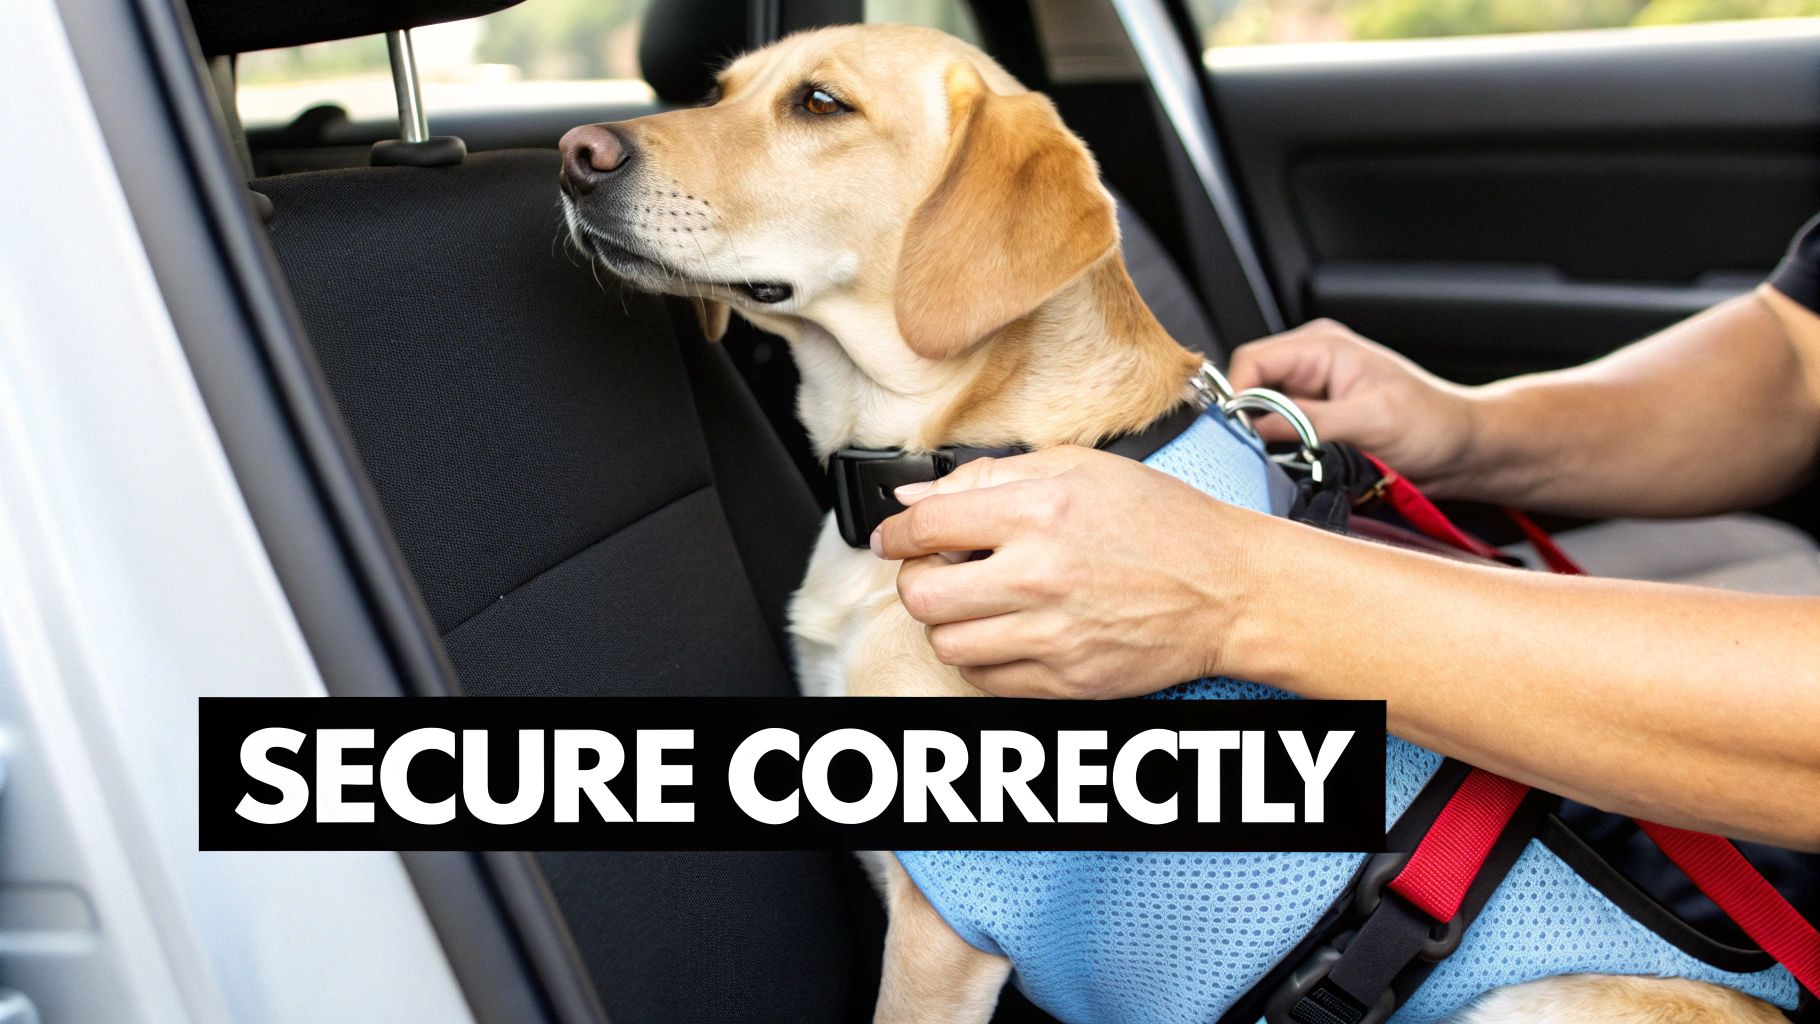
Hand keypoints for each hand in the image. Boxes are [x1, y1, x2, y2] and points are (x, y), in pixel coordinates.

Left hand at [870, 446, 1279, 698]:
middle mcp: (1040, 574)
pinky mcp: (1066, 680)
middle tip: (939, 569)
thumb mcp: (1080, 468)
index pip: (925, 526)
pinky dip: (982, 658)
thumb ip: (991, 478)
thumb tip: (917, 499)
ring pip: (945, 643)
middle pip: (920, 594)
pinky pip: (984, 680)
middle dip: (917, 579)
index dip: (896, 533)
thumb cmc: (1163, 523)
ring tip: (980, 602)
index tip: (894, 538)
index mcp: (1040, 510)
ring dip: (950, 622)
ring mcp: (1052, 634)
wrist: (1229, 588)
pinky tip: (1007, 632)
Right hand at [1227, 319, 1479, 491]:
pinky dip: (1281, 451)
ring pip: (1259, 414)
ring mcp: (1311, 393)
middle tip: (1266, 452)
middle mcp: (1310, 365)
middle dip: (1251, 420)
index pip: (1251, 361)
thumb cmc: (1433, 423)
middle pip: (1249, 387)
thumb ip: (1309, 421)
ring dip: (1268, 439)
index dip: (1236, 395)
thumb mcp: (1370, 420)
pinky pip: (1278, 433)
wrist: (1461, 449)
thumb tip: (1257, 426)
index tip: (1239, 432)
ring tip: (1293, 456)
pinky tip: (1299, 462)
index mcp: (1321, 346)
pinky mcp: (1314, 421)